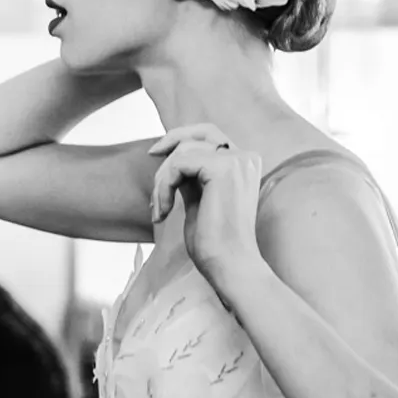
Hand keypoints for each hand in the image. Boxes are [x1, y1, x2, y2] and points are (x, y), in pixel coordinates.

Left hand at [148, 127, 263, 287]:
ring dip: (162, 180)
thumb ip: (192, 177)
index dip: (182, 138)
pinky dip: (164, 187)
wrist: (230, 266)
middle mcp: (245, 157)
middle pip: (201, 132)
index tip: (157, 153)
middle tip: (151, 155)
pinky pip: (178, 164)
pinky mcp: (222, 169)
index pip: (211, 135)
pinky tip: (164, 212)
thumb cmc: (215, 244)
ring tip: (160, 210)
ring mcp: (236, 161)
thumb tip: (172, 158)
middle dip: (172, 140)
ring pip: (183, 152)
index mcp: (244, 165)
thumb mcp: (200, 201)